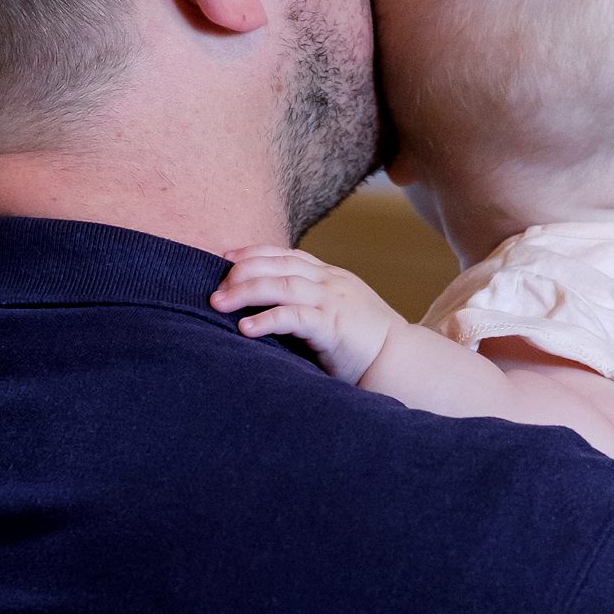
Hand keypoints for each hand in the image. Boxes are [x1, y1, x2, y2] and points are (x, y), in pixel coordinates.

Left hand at [211, 246, 405, 384]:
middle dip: (241, 272)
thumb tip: (267, 310)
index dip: (253, 253)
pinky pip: (294, 316)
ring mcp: (331, 301)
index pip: (285, 255)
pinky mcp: (332, 325)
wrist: (398, 360)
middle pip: (277, 264)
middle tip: (214, 289)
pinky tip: (246, 327)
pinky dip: (267, 319)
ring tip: (219, 304)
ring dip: (246, 292)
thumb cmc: (362, 343)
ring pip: (281, 284)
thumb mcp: (334, 313)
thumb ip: (307, 305)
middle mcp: (328, 282)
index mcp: (328, 276)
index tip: (225, 257)